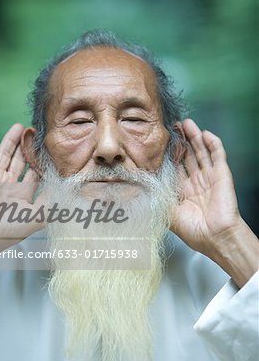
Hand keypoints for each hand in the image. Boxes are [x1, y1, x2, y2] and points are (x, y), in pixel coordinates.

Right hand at [0, 124, 43, 274]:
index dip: (40, 161)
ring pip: (3, 156)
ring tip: (19, 127)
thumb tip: (66, 190)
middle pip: (20, 161)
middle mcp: (9, 186)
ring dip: (10, 141)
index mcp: (22, 195)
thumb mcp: (40, 216)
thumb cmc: (13, 228)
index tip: (48, 149)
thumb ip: (53, 202)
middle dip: (27, 148)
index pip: (33, 173)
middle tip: (34, 133)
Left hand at [171, 119, 258, 285]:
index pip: (174, 165)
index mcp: (182, 189)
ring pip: (201, 151)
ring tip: (186, 123)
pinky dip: (212, 143)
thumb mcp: (168, 214)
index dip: (168, 153)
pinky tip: (205, 133)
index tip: (158, 141)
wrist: (215, 237)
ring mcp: (209, 176)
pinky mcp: (222, 174)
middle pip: (187, 155)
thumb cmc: (193, 230)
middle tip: (172, 126)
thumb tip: (138, 191)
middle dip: (180, 140)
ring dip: (194, 136)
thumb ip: (156, 200)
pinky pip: (218, 154)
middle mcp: (195, 181)